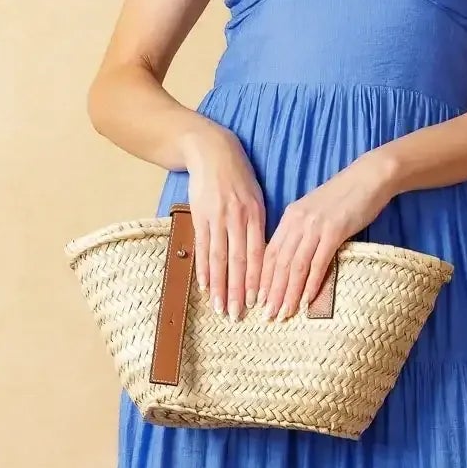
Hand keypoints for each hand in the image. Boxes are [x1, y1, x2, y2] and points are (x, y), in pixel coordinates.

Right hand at [182, 118, 267, 321]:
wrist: (211, 151)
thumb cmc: (238, 177)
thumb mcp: (256, 197)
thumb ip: (259, 225)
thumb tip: (267, 255)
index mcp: (255, 215)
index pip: (258, 254)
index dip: (257, 280)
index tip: (259, 302)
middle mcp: (236, 219)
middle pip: (238, 262)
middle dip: (239, 292)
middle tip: (238, 316)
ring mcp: (216, 218)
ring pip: (219, 259)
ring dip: (220, 287)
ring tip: (221, 308)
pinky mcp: (199, 216)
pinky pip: (201, 248)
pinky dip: (203, 269)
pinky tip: (205, 287)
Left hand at [259, 149, 397, 320]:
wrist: (369, 177)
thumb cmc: (346, 197)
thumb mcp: (316, 212)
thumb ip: (303, 231)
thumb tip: (296, 258)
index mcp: (290, 217)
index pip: (269, 252)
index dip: (262, 279)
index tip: (259, 300)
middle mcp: (297, 222)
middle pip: (278, 263)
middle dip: (272, 292)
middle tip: (267, 316)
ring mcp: (315, 226)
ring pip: (295, 266)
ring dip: (288, 293)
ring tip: (284, 314)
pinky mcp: (334, 231)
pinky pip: (318, 262)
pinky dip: (310, 284)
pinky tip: (306, 301)